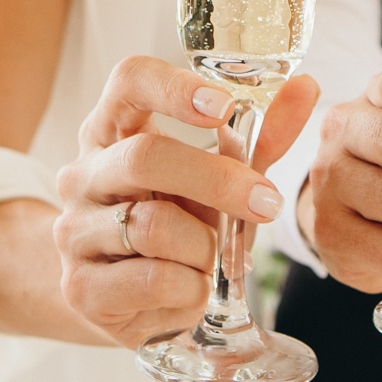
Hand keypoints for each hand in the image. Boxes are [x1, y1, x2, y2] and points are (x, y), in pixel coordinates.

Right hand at [55, 56, 318, 346]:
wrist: (128, 300)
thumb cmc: (177, 222)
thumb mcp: (218, 178)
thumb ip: (258, 138)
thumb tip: (307, 87)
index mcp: (113, 130)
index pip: (129, 81)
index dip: (174, 87)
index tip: (223, 106)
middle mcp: (83, 174)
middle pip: (145, 157)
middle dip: (217, 181)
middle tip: (265, 201)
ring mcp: (75, 231)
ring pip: (153, 226)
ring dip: (204, 246)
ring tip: (213, 257)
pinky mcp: (81, 287)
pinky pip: (154, 279)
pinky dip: (192, 286)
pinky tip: (194, 287)